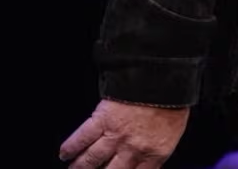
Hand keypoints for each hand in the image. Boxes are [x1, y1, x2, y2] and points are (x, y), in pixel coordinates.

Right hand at [59, 99, 188, 167]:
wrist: (166, 78)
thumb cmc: (173, 102)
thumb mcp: (173, 134)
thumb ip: (156, 153)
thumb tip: (146, 166)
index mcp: (154, 154)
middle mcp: (133, 149)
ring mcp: (116, 135)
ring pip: (91, 159)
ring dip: (79, 167)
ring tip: (73, 168)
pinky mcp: (102, 119)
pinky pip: (82, 138)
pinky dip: (70, 147)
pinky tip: (65, 153)